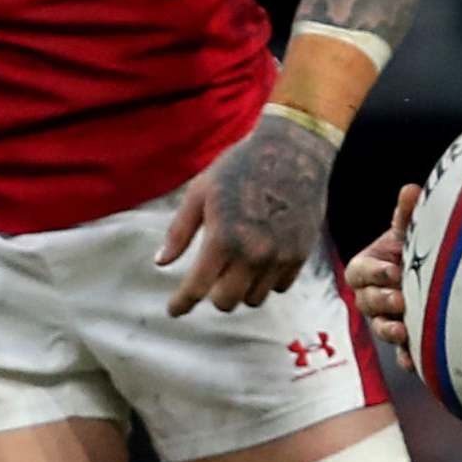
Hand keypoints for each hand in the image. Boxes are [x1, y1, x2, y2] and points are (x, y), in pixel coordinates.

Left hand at [156, 113, 335, 317]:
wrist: (293, 151)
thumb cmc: (240, 166)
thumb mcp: (200, 192)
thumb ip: (179, 231)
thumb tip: (160, 263)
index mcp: (223, 239)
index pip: (197, 288)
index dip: (181, 304)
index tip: (174, 310)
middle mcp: (252, 254)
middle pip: (226, 302)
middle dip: (213, 294)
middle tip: (211, 277)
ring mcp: (279, 257)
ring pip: (254, 298)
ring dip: (241, 289)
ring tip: (237, 265)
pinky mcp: (300, 254)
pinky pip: (280, 287)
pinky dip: (267, 281)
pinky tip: (261, 260)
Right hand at [344, 183, 421, 369]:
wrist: (438, 272)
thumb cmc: (416, 250)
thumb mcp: (411, 233)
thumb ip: (407, 215)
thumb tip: (411, 189)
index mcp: (369, 269)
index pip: (359, 273)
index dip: (373, 273)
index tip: (393, 271)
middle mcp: (374, 297)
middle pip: (366, 302)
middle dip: (381, 301)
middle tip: (401, 299)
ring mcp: (388, 320)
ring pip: (380, 328)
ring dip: (389, 330)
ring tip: (404, 331)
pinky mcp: (406, 341)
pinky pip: (402, 353)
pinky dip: (408, 358)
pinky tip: (416, 362)